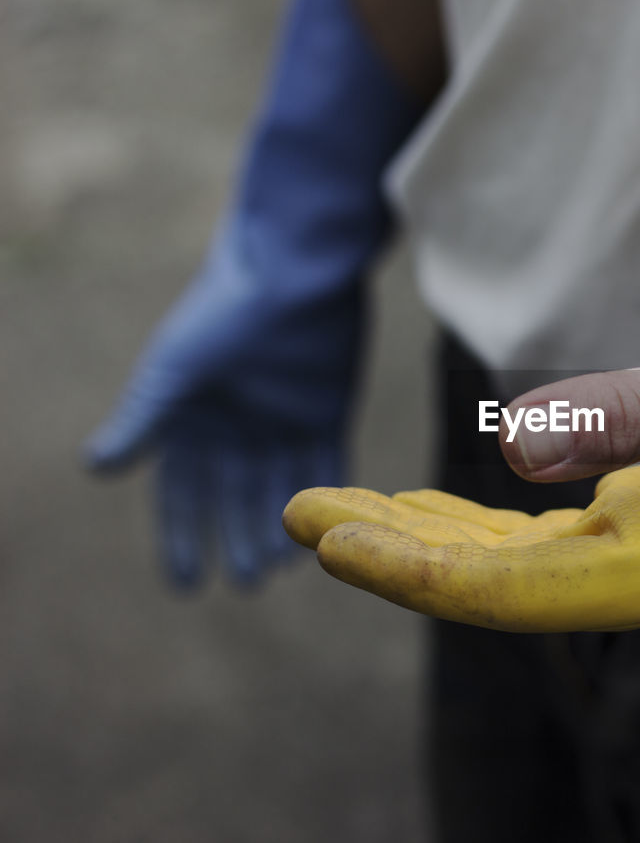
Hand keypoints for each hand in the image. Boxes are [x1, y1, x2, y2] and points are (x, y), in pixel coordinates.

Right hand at [85, 0, 421, 587]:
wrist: (294, 267)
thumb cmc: (225, 310)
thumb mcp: (178, 367)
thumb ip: (147, 416)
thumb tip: (96, 467)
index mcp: (192, 419)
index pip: (182, 492)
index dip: (182, 536)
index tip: (188, 584)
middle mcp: (237, 427)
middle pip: (235, 498)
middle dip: (237, 540)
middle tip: (245, 586)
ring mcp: (284, 421)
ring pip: (282, 491)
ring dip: (280, 530)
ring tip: (279, 572)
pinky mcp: (328, 412)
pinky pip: (328, 467)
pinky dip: (328, 498)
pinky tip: (329, 533)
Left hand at [284, 306, 639, 629]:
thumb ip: (626, 415)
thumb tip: (515, 450)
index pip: (504, 587)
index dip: (408, 566)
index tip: (324, 536)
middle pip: (488, 584)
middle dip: (392, 551)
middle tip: (301, 513)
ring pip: (507, 565)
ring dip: (423, 539)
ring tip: (344, 510)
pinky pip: (537, 542)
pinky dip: (474, 527)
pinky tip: (431, 507)